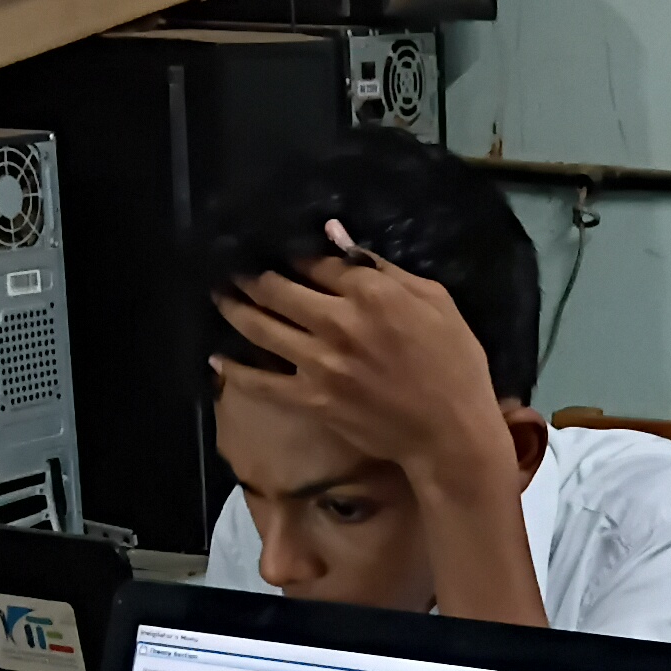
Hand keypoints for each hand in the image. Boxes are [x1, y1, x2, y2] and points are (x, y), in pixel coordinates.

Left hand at [210, 229, 521, 496]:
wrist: (450, 433)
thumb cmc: (454, 363)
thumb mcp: (435, 300)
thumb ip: (382, 267)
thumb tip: (336, 236)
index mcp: (370, 293)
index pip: (315, 262)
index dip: (292, 254)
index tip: (275, 249)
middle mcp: (338, 323)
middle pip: (277, 288)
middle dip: (250, 275)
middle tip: (231, 267)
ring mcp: (320, 363)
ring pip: (261, 327)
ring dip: (234, 308)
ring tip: (219, 296)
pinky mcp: (312, 399)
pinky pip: (262, 382)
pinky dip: (235, 370)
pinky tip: (217, 359)